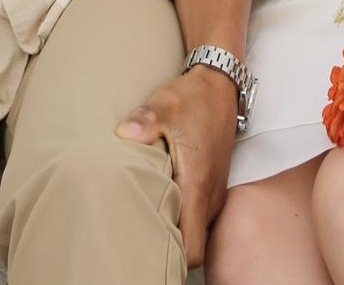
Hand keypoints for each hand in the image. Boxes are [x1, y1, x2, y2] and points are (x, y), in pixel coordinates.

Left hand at [117, 67, 237, 267]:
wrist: (218, 85)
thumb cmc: (192, 98)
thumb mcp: (166, 105)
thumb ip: (145, 121)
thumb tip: (126, 133)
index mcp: (198, 185)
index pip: (192, 247)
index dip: (173, 257)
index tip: (147, 249)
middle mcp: (210, 196)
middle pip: (193, 245)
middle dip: (170, 248)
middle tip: (136, 236)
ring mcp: (214, 191)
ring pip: (197, 229)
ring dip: (176, 229)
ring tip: (144, 218)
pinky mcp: (212, 184)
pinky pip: (199, 214)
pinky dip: (182, 215)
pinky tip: (160, 200)